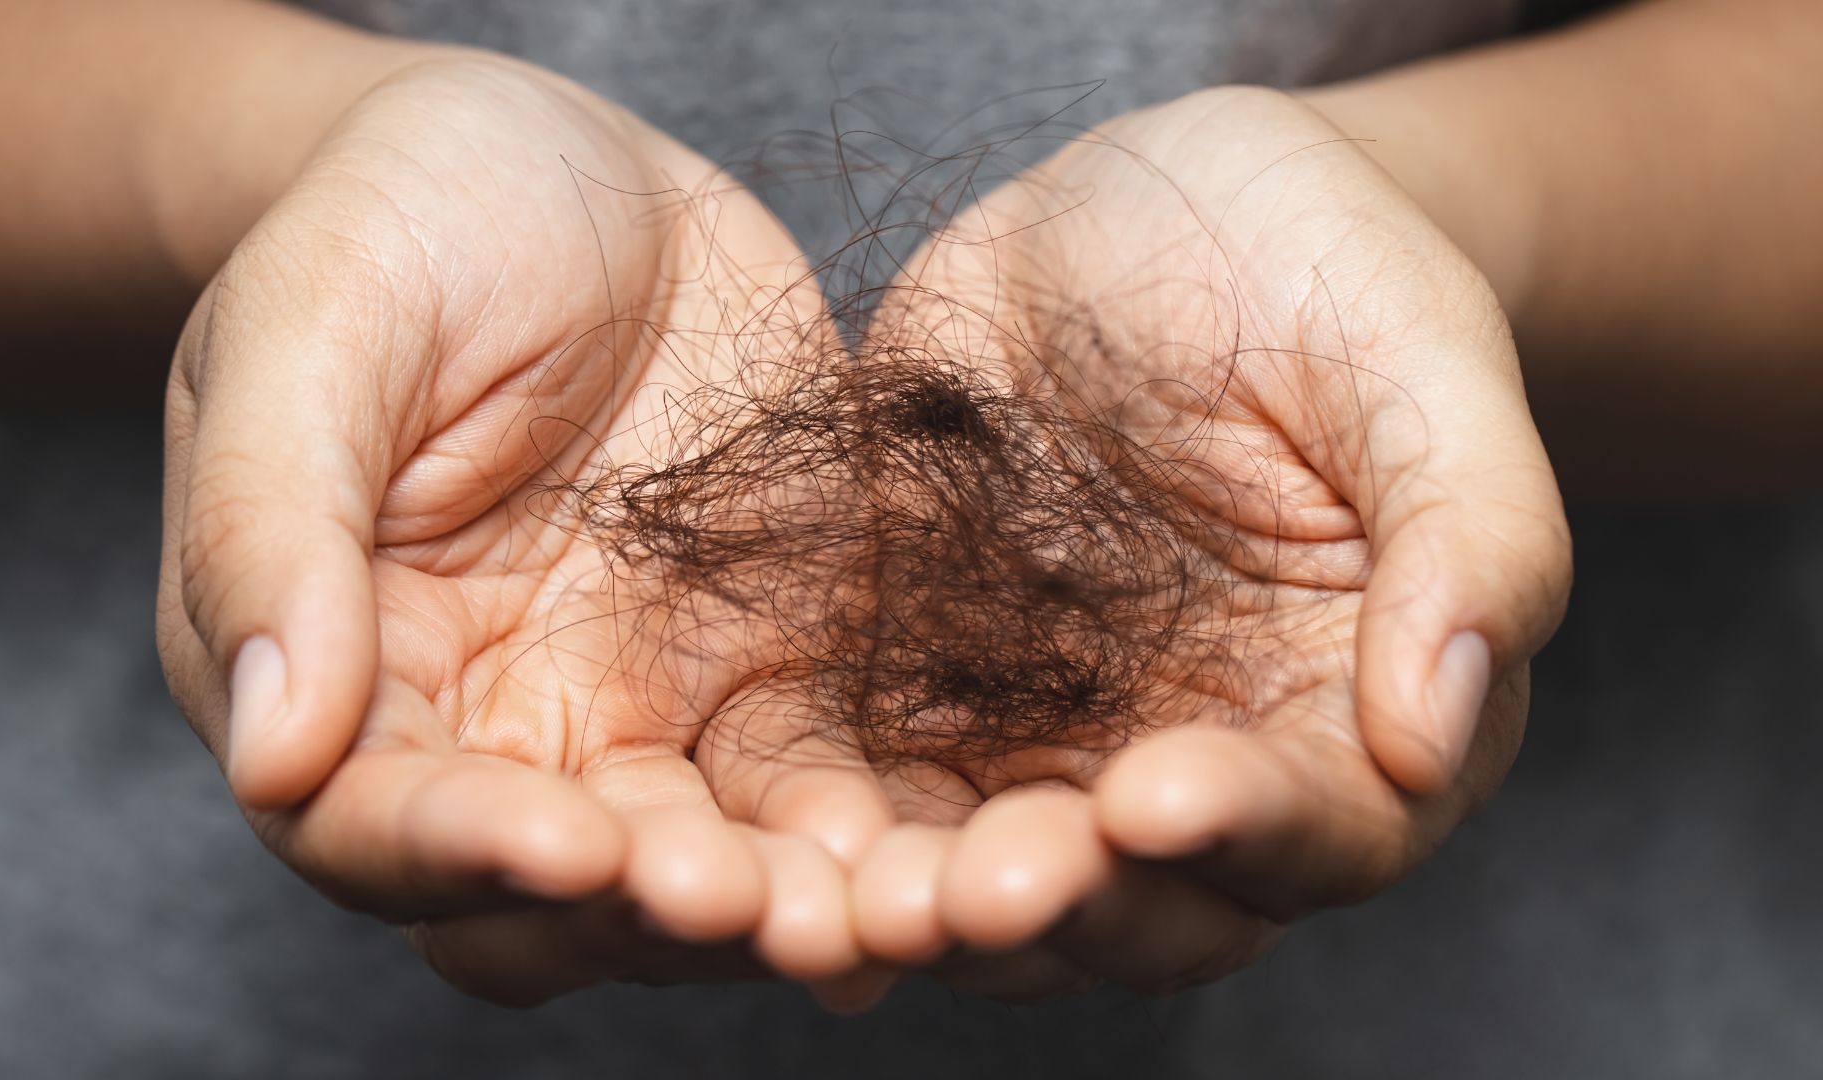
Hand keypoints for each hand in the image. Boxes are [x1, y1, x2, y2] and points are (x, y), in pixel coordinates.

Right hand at [156, 53, 871, 1002]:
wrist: (565, 173)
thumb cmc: (398, 225)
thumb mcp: (311, 334)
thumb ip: (272, 530)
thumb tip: (275, 750)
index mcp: (347, 671)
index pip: (374, 824)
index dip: (465, 854)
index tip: (572, 844)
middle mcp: (491, 725)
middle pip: (545, 896)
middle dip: (638, 915)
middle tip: (737, 902)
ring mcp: (637, 707)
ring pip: (694, 868)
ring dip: (770, 906)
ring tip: (857, 905)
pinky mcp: (762, 668)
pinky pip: (812, 780)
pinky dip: (862, 831)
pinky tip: (923, 850)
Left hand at [837, 86, 1571, 995]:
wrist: (1157, 212)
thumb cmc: (1328, 273)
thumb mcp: (1421, 368)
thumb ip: (1473, 539)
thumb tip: (1436, 731)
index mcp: (1354, 716)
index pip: (1322, 827)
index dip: (1246, 831)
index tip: (1158, 798)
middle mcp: (1203, 762)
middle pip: (1148, 903)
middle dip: (1068, 905)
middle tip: (983, 889)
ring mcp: (1052, 737)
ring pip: (994, 872)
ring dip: (929, 901)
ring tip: (863, 895)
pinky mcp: (924, 687)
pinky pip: (868, 780)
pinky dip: (820, 824)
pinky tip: (764, 833)